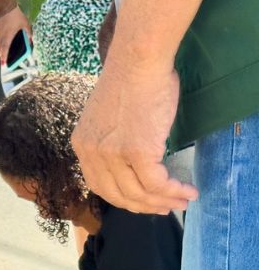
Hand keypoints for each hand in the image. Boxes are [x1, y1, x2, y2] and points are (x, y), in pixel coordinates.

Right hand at [0, 5, 31, 61]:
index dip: (4, 57)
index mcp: (8, 34)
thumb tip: (31, 39)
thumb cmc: (16, 10)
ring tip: (1, 50)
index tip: (4, 63)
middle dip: (0, 54)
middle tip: (3, 58)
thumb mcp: (26, 22)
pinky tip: (0, 38)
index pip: (5, 48)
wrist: (8, 0)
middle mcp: (1, 32)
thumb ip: (28, 32)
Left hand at [71, 57, 198, 213]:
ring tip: (181, 202)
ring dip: (163, 202)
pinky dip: (174, 191)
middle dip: (144, 207)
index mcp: (81, 145)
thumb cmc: (130, 81)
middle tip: (165, 208)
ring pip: (138, 193)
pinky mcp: (137, 151)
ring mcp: (112, 154)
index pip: (99, 185)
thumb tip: (132, 164)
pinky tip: (187, 191)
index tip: (142, 202)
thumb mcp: (107, 118)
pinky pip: (156, 183)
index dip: (123, 199)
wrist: (138, 61)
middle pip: (117, 195)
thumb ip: (111, 141)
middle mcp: (91, 153)